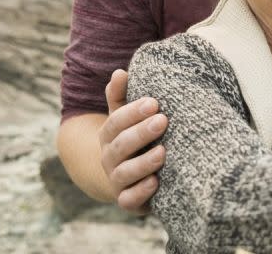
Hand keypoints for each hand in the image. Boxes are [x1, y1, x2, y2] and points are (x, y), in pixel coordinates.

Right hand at [98, 69, 167, 211]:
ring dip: (144, 163)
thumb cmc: (131, 139)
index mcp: (108, 135)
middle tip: (163, 121)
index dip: (133, 112)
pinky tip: (156, 182)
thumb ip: (120, 96)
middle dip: (141, 133)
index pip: (116, 121)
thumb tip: (119, 72)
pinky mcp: (127, 200)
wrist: (124, 178)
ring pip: (124, 173)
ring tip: (163, 153)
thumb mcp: (124, 116)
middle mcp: (109, 157)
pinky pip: (129, 200)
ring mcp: (116, 180)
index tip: (154, 102)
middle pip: (121, 145)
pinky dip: (140, 192)